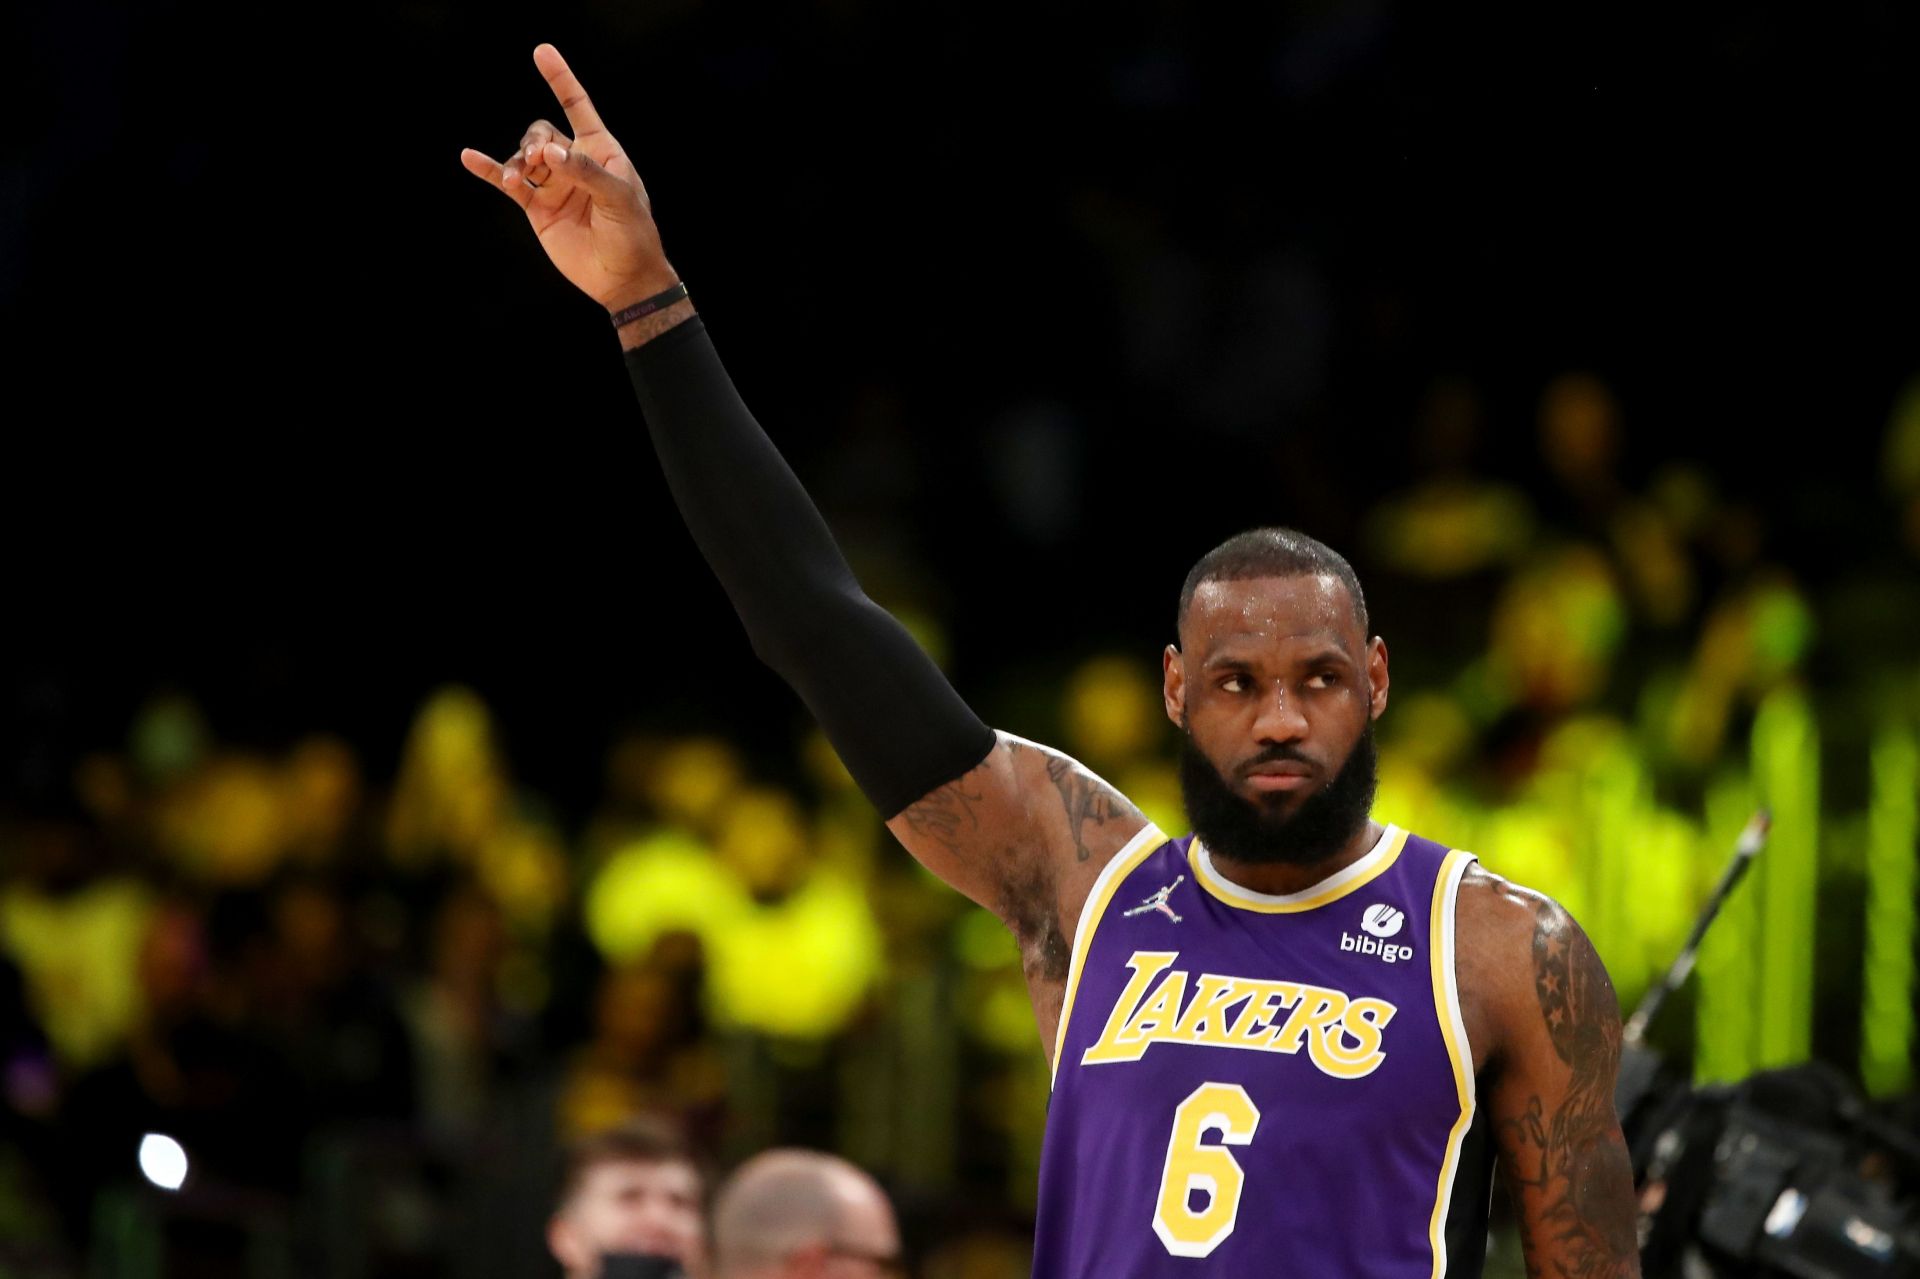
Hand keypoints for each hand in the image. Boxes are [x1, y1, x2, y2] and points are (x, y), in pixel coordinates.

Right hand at [460, 44, 677, 310]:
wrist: (622, 278)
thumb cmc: (632, 234)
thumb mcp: (619, 198)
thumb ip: (585, 172)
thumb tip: (550, 153)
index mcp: (601, 151)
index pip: (578, 106)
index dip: (560, 79)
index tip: (542, 52)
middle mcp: (574, 163)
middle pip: (542, 132)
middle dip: (535, 141)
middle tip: (540, 161)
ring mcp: (554, 185)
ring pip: (524, 156)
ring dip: (517, 161)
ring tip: (518, 178)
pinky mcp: (537, 208)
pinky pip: (508, 182)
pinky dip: (488, 169)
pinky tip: (469, 157)